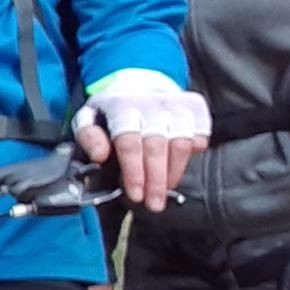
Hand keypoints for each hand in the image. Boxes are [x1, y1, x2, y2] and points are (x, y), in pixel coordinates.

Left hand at [71, 70, 210, 212]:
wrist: (136, 85)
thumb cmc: (110, 112)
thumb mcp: (87, 119)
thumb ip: (88, 136)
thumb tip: (99, 155)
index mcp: (122, 105)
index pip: (129, 141)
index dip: (134, 171)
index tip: (136, 195)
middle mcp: (151, 102)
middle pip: (157, 145)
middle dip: (156, 180)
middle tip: (153, 204)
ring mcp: (176, 102)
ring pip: (182, 142)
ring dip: (174, 171)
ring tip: (164, 190)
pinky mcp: (195, 105)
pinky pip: (202, 131)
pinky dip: (195, 150)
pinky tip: (180, 165)